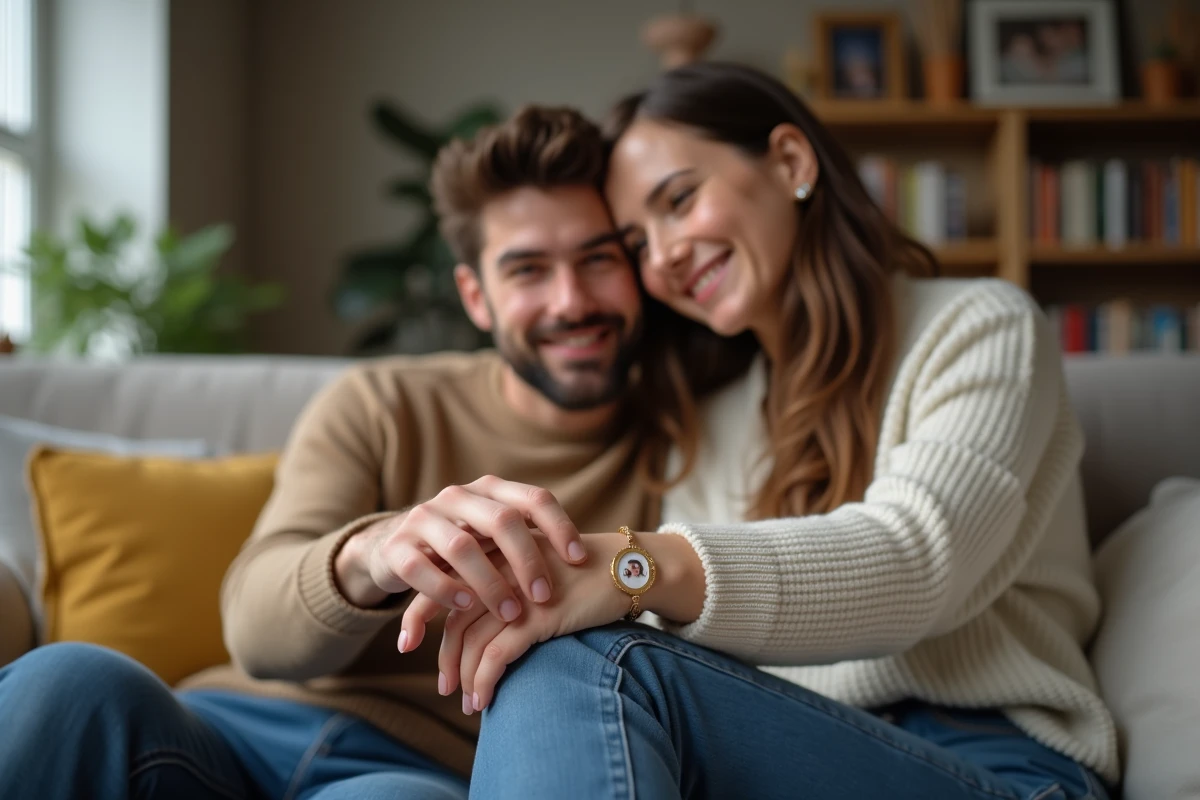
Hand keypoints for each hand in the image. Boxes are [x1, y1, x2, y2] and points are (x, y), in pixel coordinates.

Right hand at [333, 476, 587, 630]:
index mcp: (490, 490)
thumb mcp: (493, 537)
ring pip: (461, 547)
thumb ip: (528, 541)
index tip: (579, 559)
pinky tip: (464, 609)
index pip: (533, 498)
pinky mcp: (396, 546)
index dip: (559, 526)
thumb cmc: (461, 547)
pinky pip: (422, 567)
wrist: (391, 548)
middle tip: (545, 596)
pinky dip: (445, 590)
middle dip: (527, 560)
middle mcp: (458, 497)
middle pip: (502, 521)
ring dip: (490, 584)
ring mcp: (424, 518)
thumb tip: (592, 560)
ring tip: (512, 614)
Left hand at [402, 531, 630, 712]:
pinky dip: (484, 681)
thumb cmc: (586, 572)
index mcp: (494, 550)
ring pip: (470, 639)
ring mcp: (516, 591)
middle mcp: (498, 567)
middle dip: (442, 655)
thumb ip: (506, 580)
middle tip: (443, 685)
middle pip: (452, 615)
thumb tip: (479, 619)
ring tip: (465, 700)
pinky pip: (497, 655)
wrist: (629, 566)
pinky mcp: (537, 615)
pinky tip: (483, 700)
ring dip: (463, 676)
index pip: (444, 582)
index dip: (421, 614)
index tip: (409, 642)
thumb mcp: (537, 567)